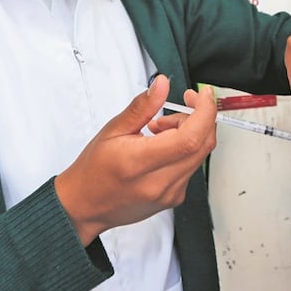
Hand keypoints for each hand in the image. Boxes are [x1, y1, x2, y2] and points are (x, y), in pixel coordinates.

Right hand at [55, 75, 216, 244]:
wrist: (86, 206)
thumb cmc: (94, 169)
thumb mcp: (113, 130)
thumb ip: (142, 106)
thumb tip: (162, 84)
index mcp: (139, 162)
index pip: (189, 138)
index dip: (204, 112)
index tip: (202, 95)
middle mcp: (159, 182)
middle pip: (202, 144)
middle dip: (199, 118)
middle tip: (178, 107)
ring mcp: (170, 193)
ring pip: (200, 155)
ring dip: (190, 133)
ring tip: (160, 130)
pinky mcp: (175, 198)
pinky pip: (192, 166)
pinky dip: (185, 149)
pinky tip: (163, 147)